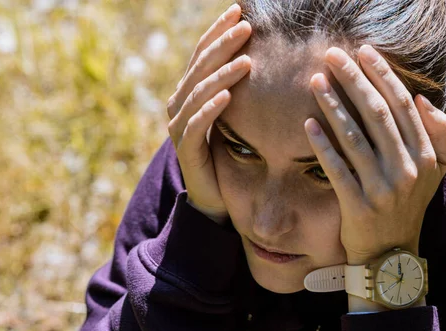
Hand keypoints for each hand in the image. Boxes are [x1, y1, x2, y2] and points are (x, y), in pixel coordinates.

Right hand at [166, 4, 251, 223]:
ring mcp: (180, 127)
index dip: (219, 31)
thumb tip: (266, 56)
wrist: (214, 197)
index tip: (241, 10)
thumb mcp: (235, 116)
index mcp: (191, 91)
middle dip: (222, 44)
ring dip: (221, 75)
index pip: (203, 54)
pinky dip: (210, 109)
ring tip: (246, 62)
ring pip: (198, 93)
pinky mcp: (186, 150)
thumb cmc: (229, 154)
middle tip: (246, 25)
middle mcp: (180, 104)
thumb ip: (238, 88)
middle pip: (200, 67)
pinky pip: (196, 125)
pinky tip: (228, 96)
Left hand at [305, 45, 445, 264]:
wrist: (390, 256)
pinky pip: (337, 169)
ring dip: (334, 105)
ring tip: (316, 81)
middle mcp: (408, 169)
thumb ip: (438, 137)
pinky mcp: (358, 206)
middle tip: (332, 56)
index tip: (363, 52)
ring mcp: (383, 189)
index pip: (403, 105)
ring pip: (355, 137)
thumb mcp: (434, 174)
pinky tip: (308, 124)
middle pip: (378, 114)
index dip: (383, 75)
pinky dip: (322, 145)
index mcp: (426, 156)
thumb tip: (424, 101)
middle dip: (354, 79)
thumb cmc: (408, 208)